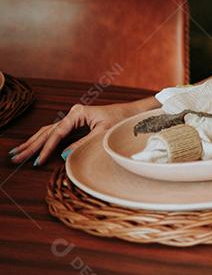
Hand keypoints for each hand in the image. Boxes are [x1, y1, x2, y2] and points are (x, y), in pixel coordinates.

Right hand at [10, 101, 137, 165]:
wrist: (132, 114)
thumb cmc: (121, 122)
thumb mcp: (103, 134)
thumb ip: (83, 144)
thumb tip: (63, 155)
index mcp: (78, 114)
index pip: (57, 133)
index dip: (46, 148)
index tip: (37, 161)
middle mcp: (72, 114)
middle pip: (47, 131)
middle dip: (31, 145)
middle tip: (15, 157)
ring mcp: (73, 118)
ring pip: (48, 132)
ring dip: (33, 143)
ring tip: (17, 153)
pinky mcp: (75, 124)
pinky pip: (55, 133)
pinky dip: (44, 141)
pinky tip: (32, 147)